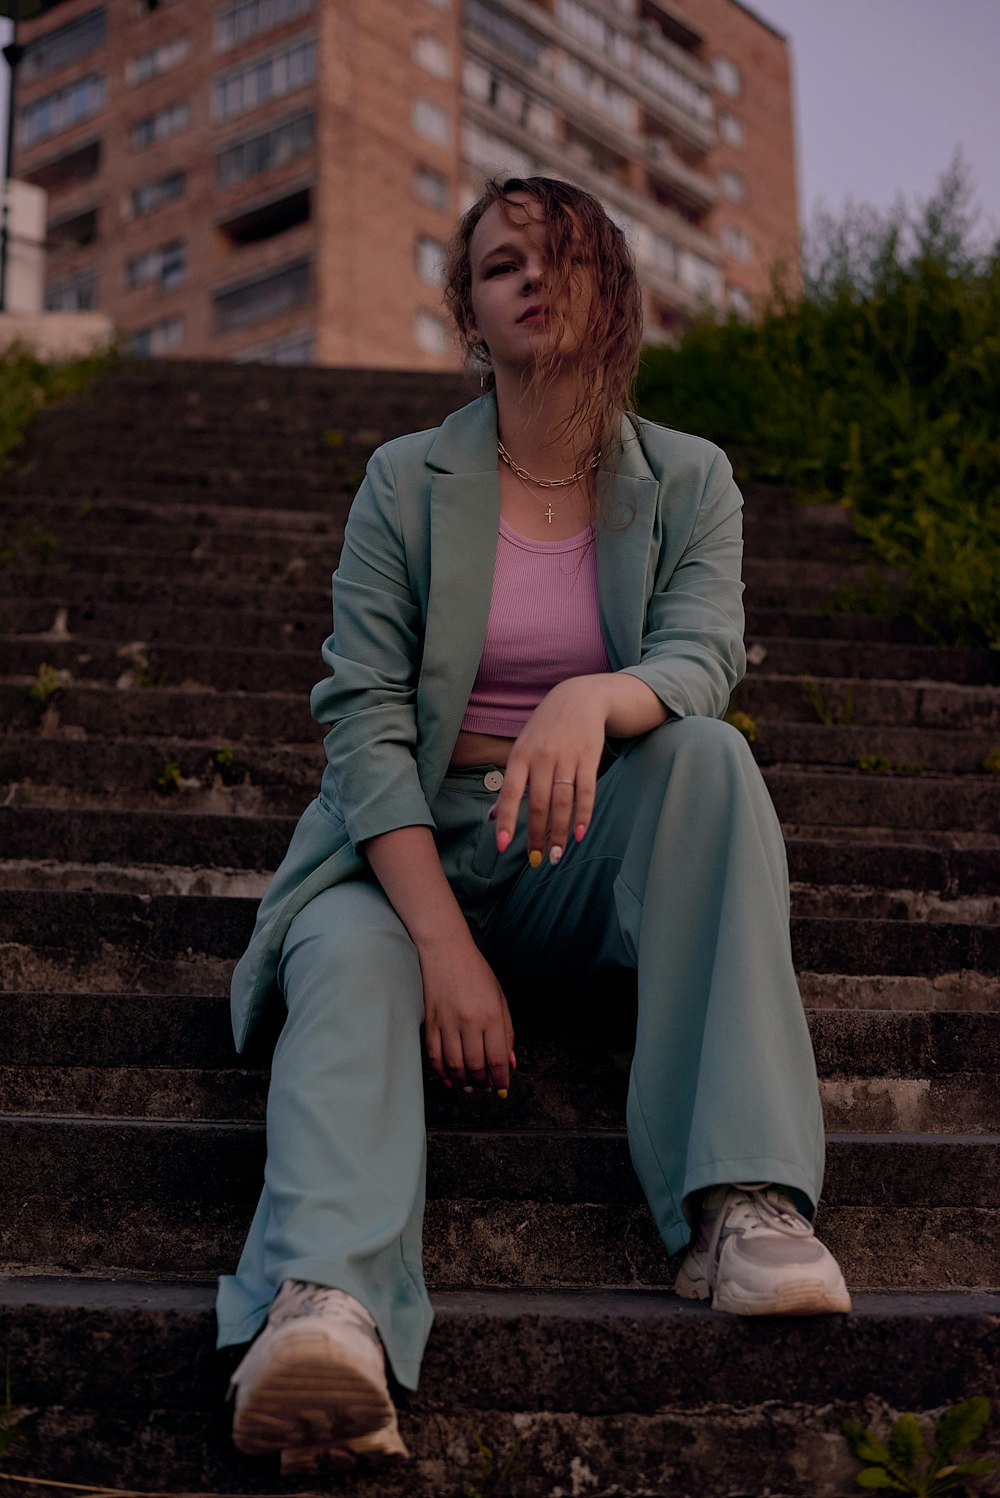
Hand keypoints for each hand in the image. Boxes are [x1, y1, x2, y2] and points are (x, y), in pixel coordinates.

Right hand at [420, 934, 513, 1091]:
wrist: (445, 950)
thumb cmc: (477, 973)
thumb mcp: (500, 998)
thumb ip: (507, 1032)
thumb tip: (510, 1062)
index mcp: (492, 1015)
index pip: (497, 1059)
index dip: (500, 1079)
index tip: (502, 1088)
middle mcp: (470, 1022)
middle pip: (476, 1067)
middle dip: (483, 1084)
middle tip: (486, 1088)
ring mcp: (447, 1023)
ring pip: (454, 1066)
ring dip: (463, 1082)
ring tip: (470, 1086)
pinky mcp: (430, 1022)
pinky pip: (434, 1056)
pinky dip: (442, 1072)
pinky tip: (450, 1077)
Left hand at [493, 676, 608, 865]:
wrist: (579, 698)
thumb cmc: (545, 729)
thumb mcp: (522, 749)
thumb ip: (511, 783)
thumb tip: (490, 817)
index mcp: (520, 756)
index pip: (509, 792)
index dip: (505, 819)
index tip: (502, 845)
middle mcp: (542, 757)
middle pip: (538, 803)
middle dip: (536, 835)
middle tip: (536, 859)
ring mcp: (567, 758)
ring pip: (562, 802)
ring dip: (560, 832)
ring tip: (557, 854)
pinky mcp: (589, 759)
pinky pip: (586, 792)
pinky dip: (583, 815)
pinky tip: (579, 834)